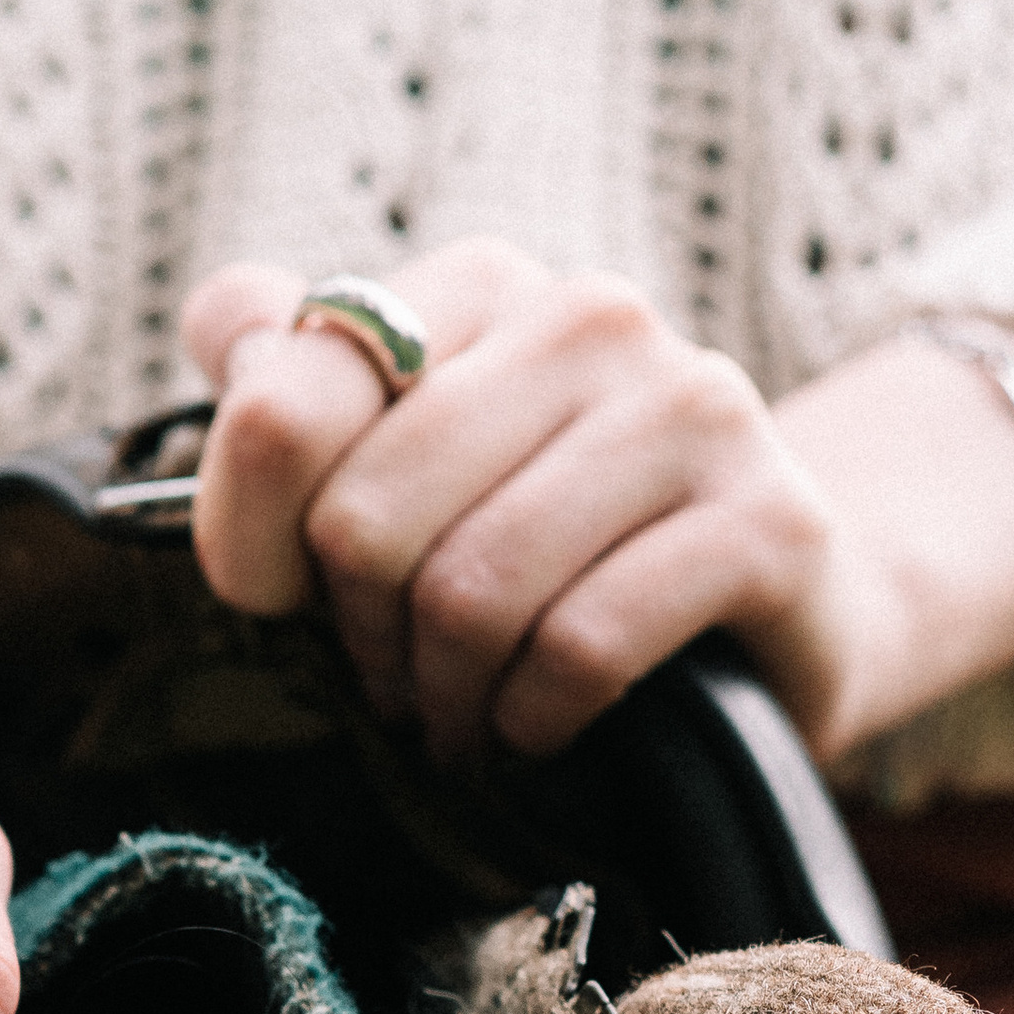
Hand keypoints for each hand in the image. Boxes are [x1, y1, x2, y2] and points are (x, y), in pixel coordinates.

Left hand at [183, 241, 1013, 766]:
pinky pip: (579, 648)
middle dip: (360, 636)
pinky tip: (542, 726)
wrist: (783, 608)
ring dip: (445, 695)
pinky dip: (532, 719)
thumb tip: (230, 344)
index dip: (254, 539)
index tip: (294, 602)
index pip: (284, 399)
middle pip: (364, 516)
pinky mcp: (769, 521)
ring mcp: (693, 409)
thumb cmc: (560, 546)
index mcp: (484, 286)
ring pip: (471, 591)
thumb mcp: (415, 469)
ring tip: (465, 717)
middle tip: (399, 679)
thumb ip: (294, 396)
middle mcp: (592, 316)